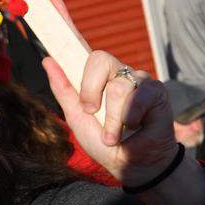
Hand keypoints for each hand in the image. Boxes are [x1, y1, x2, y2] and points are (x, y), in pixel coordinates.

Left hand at [43, 51, 178, 187]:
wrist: (130, 165)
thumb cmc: (105, 143)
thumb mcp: (77, 118)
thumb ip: (63, 90)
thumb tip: (47, 61)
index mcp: (99, 78)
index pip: (87, 53)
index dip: (72, 39)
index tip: (72, 61)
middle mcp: (119, 74)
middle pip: (100, 59)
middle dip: (91, 90)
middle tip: (92, 113)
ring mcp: (138, 80)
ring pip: (118, 87)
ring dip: (113, 119)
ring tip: (114, 136)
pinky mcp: (156, 91)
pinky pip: (140, 94)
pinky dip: (132, 117)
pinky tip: (135, 126)